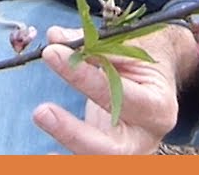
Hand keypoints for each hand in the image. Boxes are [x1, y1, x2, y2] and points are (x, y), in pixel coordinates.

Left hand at [32, 24, 198, 153]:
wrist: (158, 79)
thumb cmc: (144, 59)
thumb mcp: (128, 46)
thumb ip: (93, 44)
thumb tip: (55, 37)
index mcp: (159, 106)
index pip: (119, 96)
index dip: (84, 77)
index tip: (52, 53)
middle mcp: (146, 136)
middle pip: (113, 150)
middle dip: (74, 134)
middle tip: (41, 111)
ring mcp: (130, 151)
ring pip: (98, 160)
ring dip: (66, 146)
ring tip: (40, 126)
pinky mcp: (110, 155)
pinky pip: (88, 160)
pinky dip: (66, 161)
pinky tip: (46, 156)